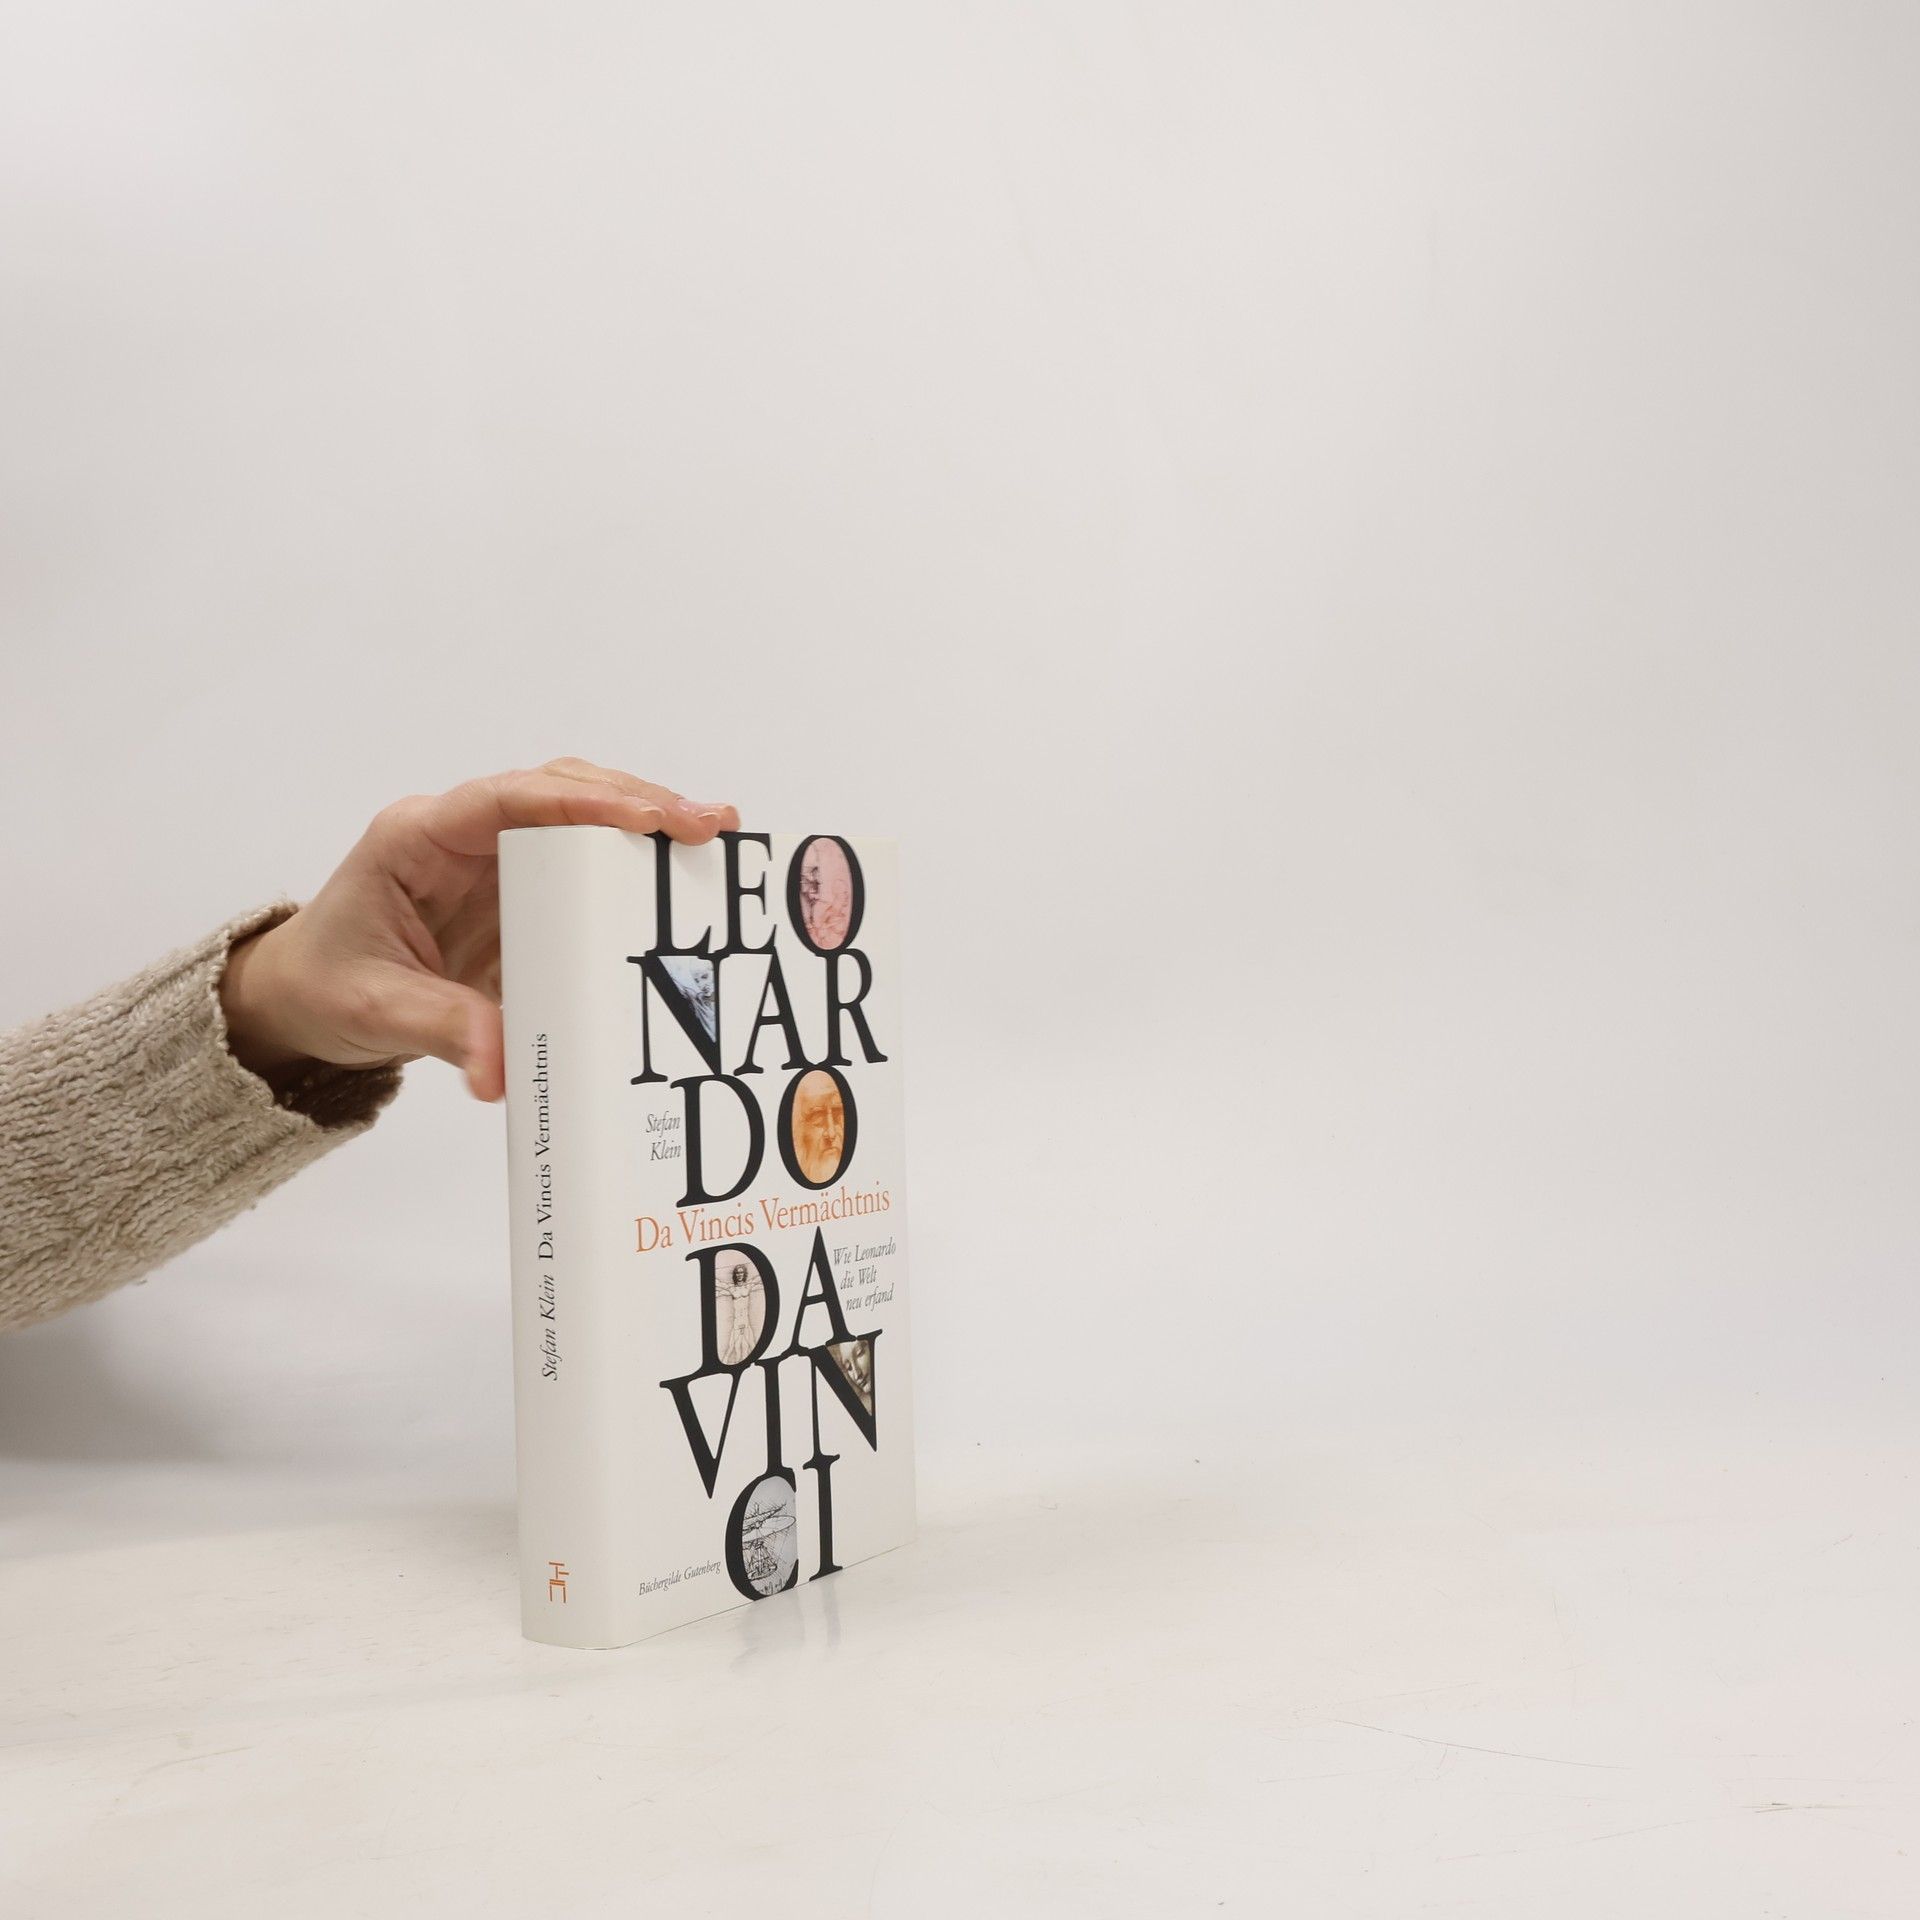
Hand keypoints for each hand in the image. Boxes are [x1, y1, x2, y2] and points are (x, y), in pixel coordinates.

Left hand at [219, 758, 737, 1101]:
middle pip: (561, 790)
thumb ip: (442, 1029)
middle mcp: (464, 835)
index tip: (646, 817)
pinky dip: (634, 869)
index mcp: (419, 839)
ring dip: (646, 824)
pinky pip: (584, 868)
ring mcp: (497, 860)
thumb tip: (503, 1070)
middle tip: (709, 824)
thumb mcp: (375, 1011)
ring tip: (715, 840)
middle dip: (637, 800)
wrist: (307, 1001)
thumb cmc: (326, 988)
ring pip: (581, 817)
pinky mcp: (521, 894)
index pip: (508, 800)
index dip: (582, 801)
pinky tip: (684, 881)